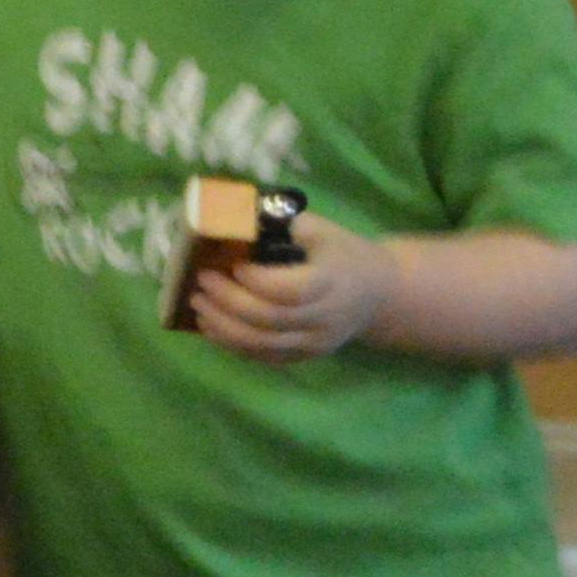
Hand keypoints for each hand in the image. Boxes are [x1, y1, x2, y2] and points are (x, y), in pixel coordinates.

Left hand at [190, 213, 391, 363]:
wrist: (379, 294)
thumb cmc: (343, 254)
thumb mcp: (322, 230)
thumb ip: (282, 226)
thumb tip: (232, 219)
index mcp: (331, 282)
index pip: (290, 290)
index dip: (256, 281)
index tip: (233, 265)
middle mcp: (324, 318)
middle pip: (269, 320)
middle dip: (228, 302)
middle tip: (201, 283)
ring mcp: (314, 343)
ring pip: (262, 344)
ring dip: (223, 327)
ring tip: (197, 305)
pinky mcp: (304, 357)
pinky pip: (264, 356)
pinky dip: (233, 344)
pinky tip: (211, 326)